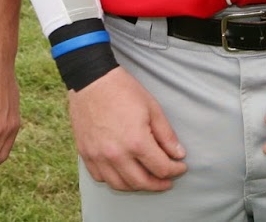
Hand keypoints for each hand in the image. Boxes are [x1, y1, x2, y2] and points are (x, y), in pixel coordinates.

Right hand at [68, 68, 186, 191]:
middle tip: (167, 181)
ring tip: (146, 179)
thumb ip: (166, 135)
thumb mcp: (152, 108)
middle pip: (141, 183)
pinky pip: (100, 177)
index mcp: (136, 142)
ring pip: (120, 185)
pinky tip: (123, 173)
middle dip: (158, 184)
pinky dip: (114, 180)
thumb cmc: (123, 90)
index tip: (180, 167)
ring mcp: (98, 156)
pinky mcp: (85, 154)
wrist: (91, 80)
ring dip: (137, 186)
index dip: (175, 170)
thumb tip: (178, 154)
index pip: (161, 168)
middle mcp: (116, 154)